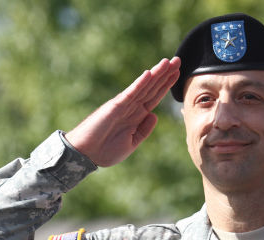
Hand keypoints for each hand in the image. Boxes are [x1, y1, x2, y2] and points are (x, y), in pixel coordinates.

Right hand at [65, 57, 180, 166]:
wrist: (85, 154)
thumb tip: (155, 115)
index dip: (166, 85)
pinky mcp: (115, 106)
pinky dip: (140, 83)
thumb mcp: (131, 143)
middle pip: (152, 88)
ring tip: (168, 62)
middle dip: (165, 74)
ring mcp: (124, 105)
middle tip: (178, 60)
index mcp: (136, 117)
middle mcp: (131, 108)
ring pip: (144, 87)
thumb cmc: (105, 151)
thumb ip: (143, 130)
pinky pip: (131, 93)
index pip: (154, 97)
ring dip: (156, 74)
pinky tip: (150, 73)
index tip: (177, 73)